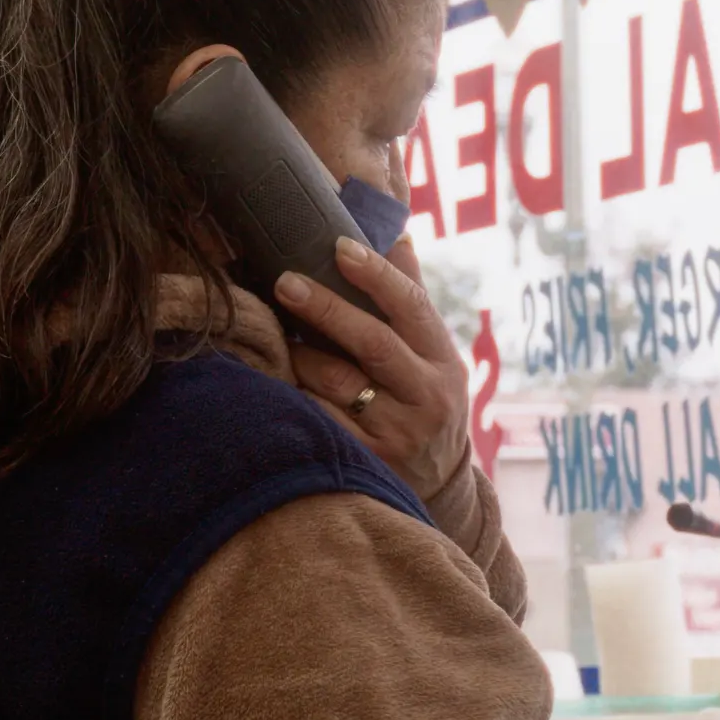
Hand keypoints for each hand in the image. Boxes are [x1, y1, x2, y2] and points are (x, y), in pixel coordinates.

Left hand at [276, 236, 469, 496]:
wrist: (441, 483)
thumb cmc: (425, 400)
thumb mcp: (434, 355)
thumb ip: (411, 300)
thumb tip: (397, 236)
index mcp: (443, 358)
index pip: (412, 305)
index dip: (376, 273)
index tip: (339, 247)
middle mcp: (427, 395)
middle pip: (372, 342)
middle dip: (324, 308)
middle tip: (285, 282)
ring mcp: (398, 431)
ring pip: (335, 382)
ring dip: (299, 355)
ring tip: (279, 338)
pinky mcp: (369, 460)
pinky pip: (318, 418)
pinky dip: (293, 394)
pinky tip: (277, 380)